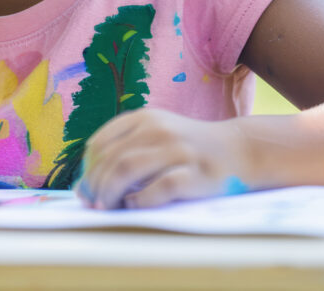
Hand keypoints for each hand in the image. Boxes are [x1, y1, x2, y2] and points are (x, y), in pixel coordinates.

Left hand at [75, 108, 249, 209]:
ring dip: (110, 192)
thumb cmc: (189, 148)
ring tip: (107, 207)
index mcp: (144, 118)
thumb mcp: (157, 133)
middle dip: (95, 185)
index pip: (100, 142)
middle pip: (111, 159)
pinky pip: (159, 188)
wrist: (239, 150)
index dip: (87, 169)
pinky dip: (140, 200)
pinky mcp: (195, 174)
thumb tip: (88, 182)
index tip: (84, 188)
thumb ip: (126, 147)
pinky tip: (134, 205)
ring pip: (127, 169)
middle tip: (93, 204)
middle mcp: (159, 129)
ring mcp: (178, 150)